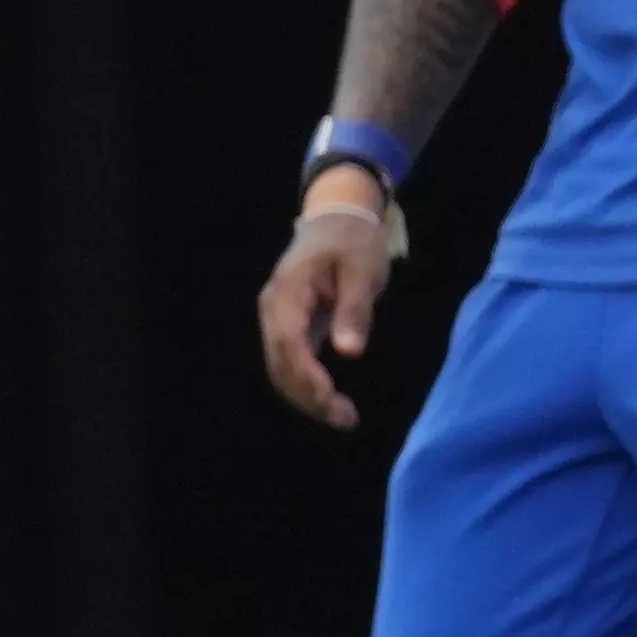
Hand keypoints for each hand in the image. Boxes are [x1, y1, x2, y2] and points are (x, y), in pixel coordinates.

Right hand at [257, 199, 394, 429]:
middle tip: (346, 419)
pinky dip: (306, 385)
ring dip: (306, 397)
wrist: (338, 218)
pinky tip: (329, 400)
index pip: (288, 341)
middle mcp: (274, 308)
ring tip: (343, 417)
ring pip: (280, 367)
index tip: (330, 399)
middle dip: (308, 396)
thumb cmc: (354, 242)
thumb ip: (354, 310)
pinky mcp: (288, 326)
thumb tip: (350, 353)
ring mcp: (277, 318)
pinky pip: (289, 361)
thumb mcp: (362, 270)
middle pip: (279, 362)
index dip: (306, 374)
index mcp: (289, 290)